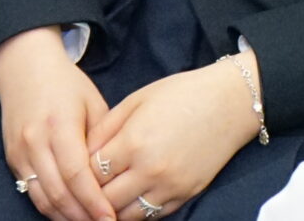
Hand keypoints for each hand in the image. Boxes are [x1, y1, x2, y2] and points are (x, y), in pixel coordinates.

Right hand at [0, 27, 114, 220]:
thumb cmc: (66, 84)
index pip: (76, 174)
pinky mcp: (12, 160)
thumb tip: (116, 177)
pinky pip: (32, 193)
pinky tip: (69, 214)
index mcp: (59, 125)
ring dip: (65, 217)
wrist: (25, 68)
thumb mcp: (93, 104)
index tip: (110, 217)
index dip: (93, 201)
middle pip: (58, 192)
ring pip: (42, 198)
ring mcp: (20, 153)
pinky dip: (50, 208)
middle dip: (82, 216)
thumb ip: (103, 140)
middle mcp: (35, 142)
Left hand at [88, 57, 258, 218]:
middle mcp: (150, 170)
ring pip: (125, 216)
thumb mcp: (136, 100)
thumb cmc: (181, 94)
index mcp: (133, 142)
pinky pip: (151, 217)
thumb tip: (80, 151)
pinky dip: (135, 214)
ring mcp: (169, 187)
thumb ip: (105, 127)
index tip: (74, 168)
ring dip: (110, 210)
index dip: (78, 172)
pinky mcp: (185, 195)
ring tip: (102, 201)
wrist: (230, 102)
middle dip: (90, 195)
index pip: (90, 172)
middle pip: (104, 199)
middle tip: (83, 190)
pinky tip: (128, 203)